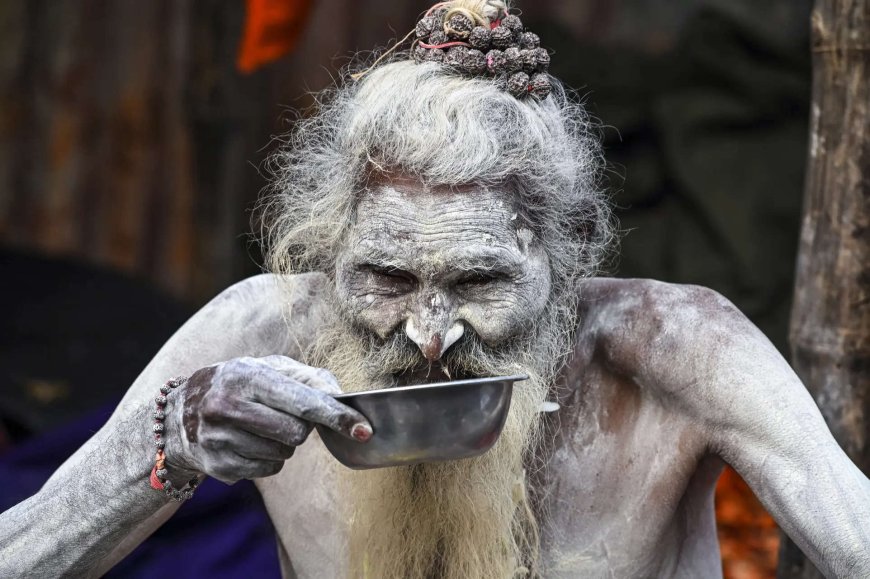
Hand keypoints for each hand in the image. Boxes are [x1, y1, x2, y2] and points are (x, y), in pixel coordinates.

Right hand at [162, 355, 370, 483]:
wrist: (182, 411)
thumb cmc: (241, 384)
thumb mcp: (270, 369)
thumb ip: (310, 378)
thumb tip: (342, 397)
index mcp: (246, 376)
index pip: (303, 401)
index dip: (337, 416)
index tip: (364, 430)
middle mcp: (227, 406)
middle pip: (297, 433)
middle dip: (300, 427)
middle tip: (282, 415)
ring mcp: (218, 438)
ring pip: (283, 454)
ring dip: (283, 443)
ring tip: (260, 427)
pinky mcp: (217, 466)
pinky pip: (268, 470)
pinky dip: (268, 459)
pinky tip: (248, 443)